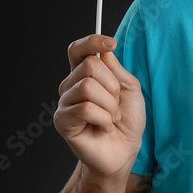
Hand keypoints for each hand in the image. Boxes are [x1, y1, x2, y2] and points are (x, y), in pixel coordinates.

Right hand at [53, 34, 145, 179]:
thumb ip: (117, 70)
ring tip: (111, 117)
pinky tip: (104, 127)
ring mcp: (65, 102)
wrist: (124, 150)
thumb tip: (104, 52)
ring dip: (110, 105)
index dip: (92, 41)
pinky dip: (103, 118)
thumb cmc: (127, 120)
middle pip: (90, 65)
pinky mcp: (62, 120)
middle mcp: (71, 85)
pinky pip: (85, 108)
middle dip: (112, 85)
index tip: (111, 44)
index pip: (78, 50)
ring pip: (88, 86)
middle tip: (116, 104)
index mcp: (85, 75)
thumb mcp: (130, 89)